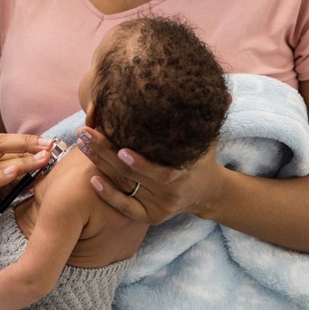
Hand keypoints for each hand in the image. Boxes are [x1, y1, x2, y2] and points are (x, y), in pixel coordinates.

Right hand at [0, 133, 50, 246]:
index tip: (50, 142)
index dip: (27, 140)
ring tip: (42, 158)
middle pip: (1, 144)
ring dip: (22, 160)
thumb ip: (3, 181)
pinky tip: (15, 172)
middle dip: (28, 142)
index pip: (4, 143)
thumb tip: (32, 175)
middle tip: (51, 144)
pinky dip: (0, 176)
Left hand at [76, 126, 224, 224]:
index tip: (119, 149)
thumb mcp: (209, 139)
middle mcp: (168, 194)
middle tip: (84, 134)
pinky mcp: (148, 216)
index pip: (158, 172)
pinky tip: (91, 179)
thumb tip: (228, 92)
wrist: (208, 193)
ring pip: (124, 188)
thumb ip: (214, 116)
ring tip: (81, 144)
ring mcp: (157, 207)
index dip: (139, 163)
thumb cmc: (203, 158)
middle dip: (105, 154)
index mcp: (182, 176)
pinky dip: (108, 196)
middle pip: (131, 176)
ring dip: (99, 166)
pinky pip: (125, 208)